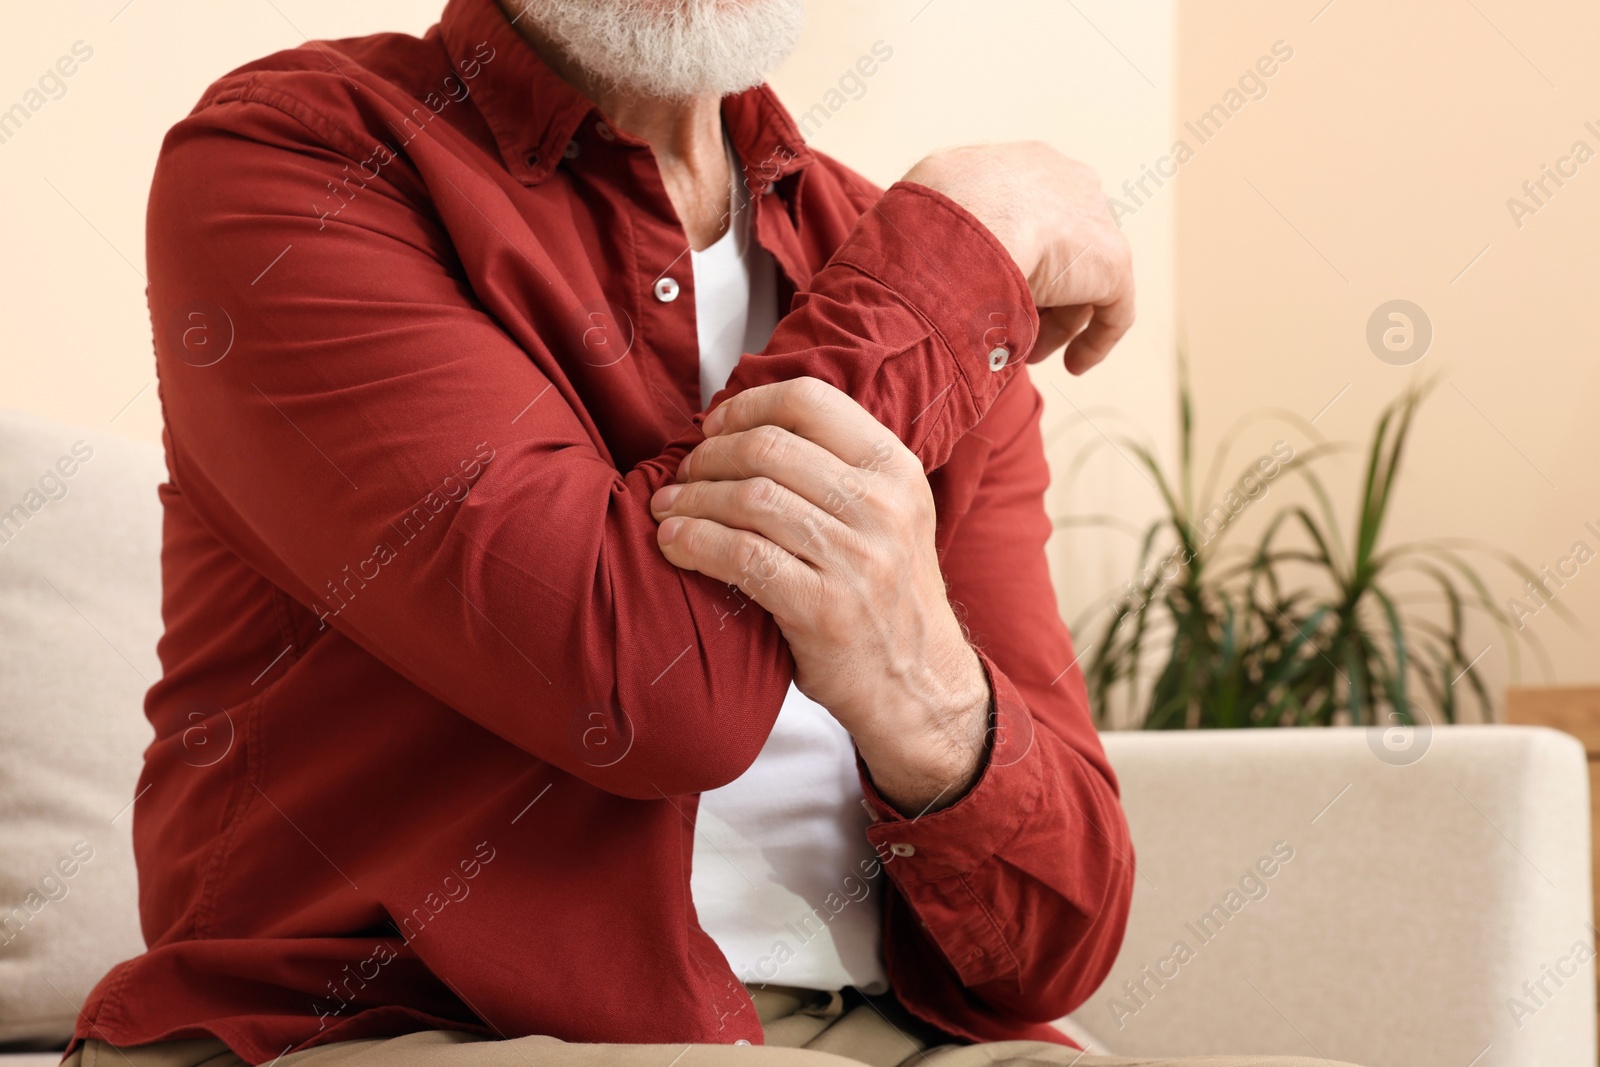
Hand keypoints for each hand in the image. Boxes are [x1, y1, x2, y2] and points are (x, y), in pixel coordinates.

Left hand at [650, 378, 989, 813]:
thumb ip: (839, 468)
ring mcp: (857, 558)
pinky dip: (695, 542)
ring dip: (692, 499)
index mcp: (896, 469)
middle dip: (708, 457)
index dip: (746, 406)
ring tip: (667, 508)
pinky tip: (674, 544)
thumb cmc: (886, 593)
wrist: (917, 684)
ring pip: (749, 498)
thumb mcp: (891, 514)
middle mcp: (883, 505)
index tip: (714, 428)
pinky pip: (742, 556)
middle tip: (683, 475)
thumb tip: (749, 424)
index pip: (809, 401)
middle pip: (768, 447)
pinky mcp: (824, 607)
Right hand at [903, 142, 1134, 374]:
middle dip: (1038, 294)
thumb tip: (932, 252)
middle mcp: (1068, 182)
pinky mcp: (1112, 261)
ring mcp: (1094, 220)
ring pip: (1084, 282)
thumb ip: (946, 220)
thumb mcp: (930, 205)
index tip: (991, 290)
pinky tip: (1073, 367)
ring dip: (1059, 324)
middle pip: (1061, 249)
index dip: (1012, 257)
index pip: (1030, 214)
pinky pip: (1114, 309)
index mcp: (1025, 163)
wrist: (962, 224)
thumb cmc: (931, 217)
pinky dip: (1096, 341)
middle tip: (1010, 328)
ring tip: (1028, 355)